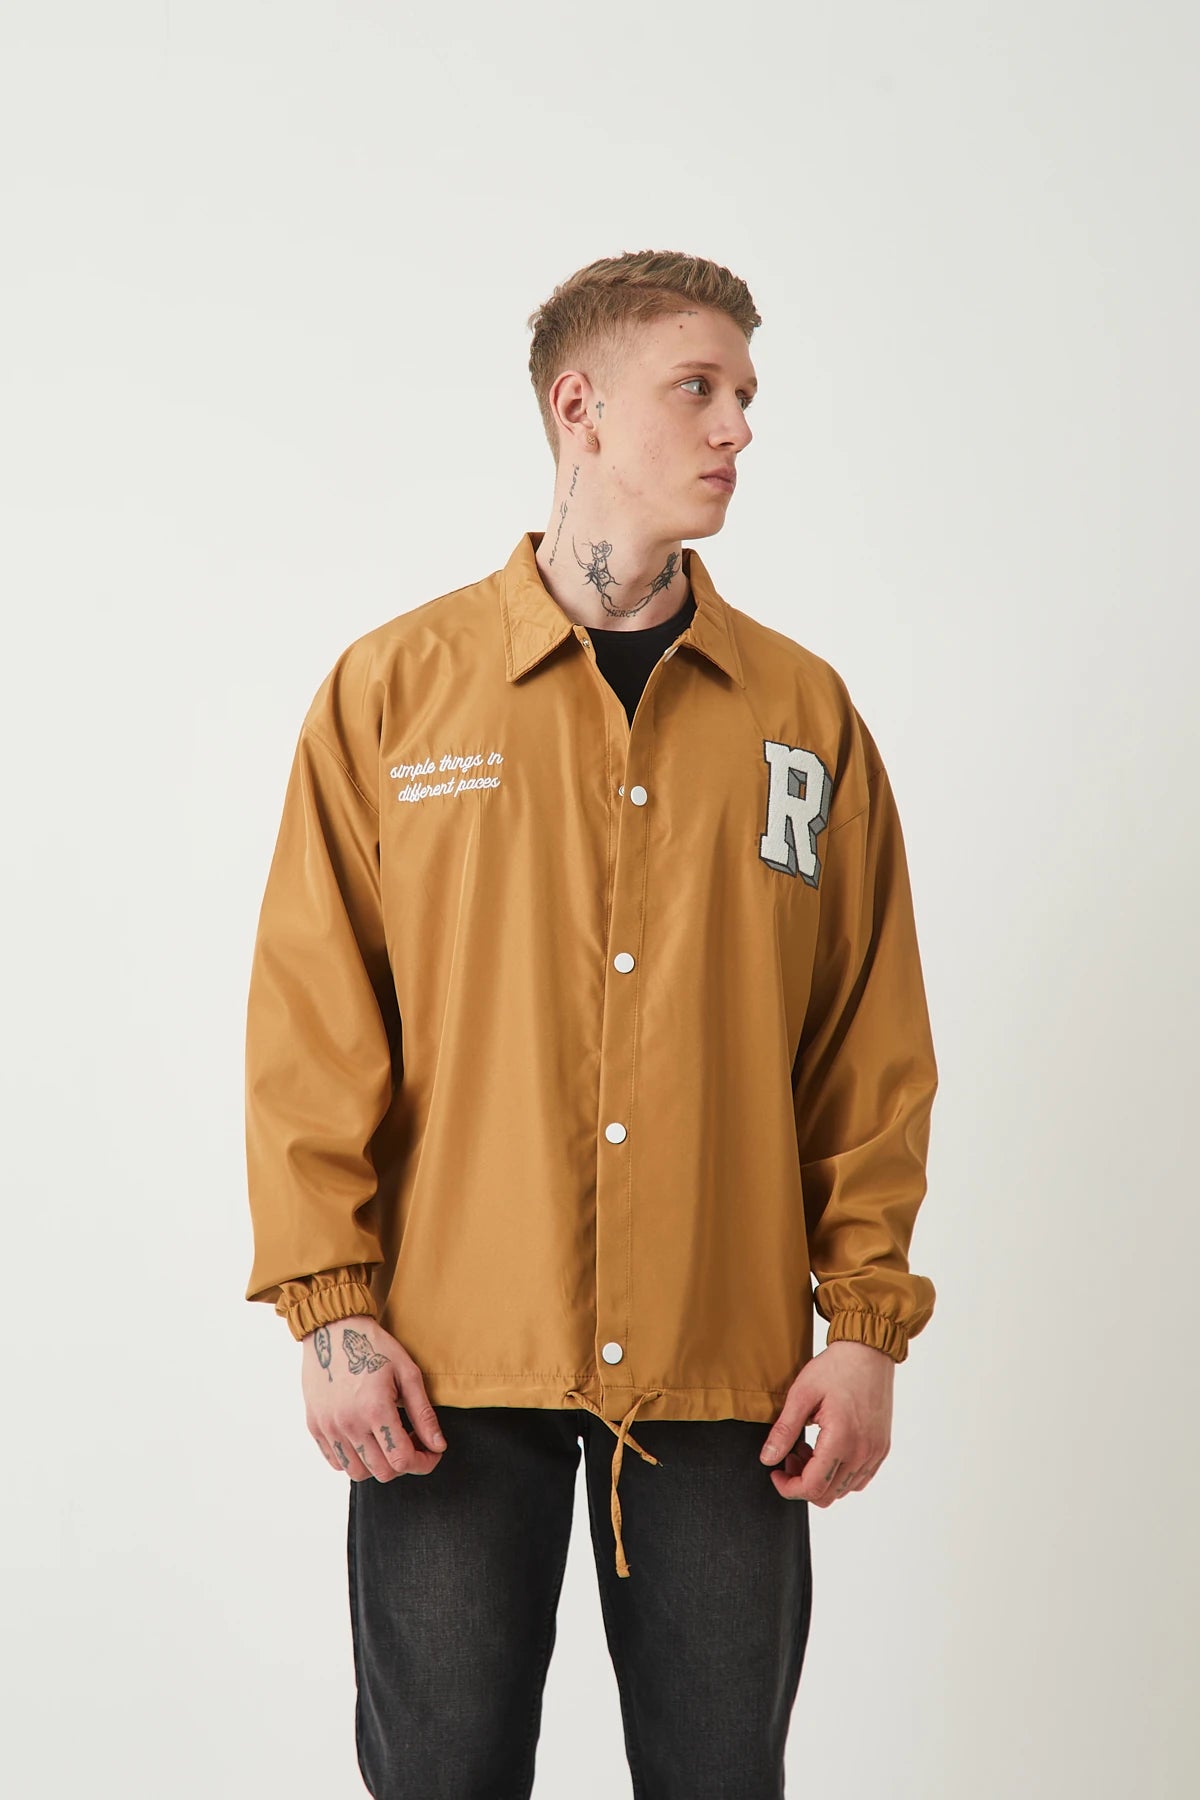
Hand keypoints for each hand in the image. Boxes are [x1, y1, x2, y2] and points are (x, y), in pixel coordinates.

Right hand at [301, 1315, 447, 1482]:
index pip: (402, 1460)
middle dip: (404, 1464)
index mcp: (375, 1409)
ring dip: (379, 1465)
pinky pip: (336, 1462)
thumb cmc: (374, 1346)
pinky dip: (355, 1460)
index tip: (432, 1451)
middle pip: (382, 1472)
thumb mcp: (407, 1373)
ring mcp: (328, 1428)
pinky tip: (366, 1438)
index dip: (424, 1462)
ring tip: (387, 1440)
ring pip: (357, 1473)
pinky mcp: (315, 1427)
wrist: (332, 1329)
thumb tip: (438, 1446)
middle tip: (412, 1441)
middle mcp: (348, 1424)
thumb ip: (423, 1414)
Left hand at [759, 1340, 893, 1506]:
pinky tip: (827, 1449)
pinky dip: (839, 1474)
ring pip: (843, 1490)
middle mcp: (863, 1452)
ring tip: (808, 1448)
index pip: (812, 1487)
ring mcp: (875, 1452)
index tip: (775, 1472)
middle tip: (790, 1455)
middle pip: (827, 1495)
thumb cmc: (836, 1367)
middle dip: (801, 1483)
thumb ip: (784, 1430)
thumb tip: (767, 1459)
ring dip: (820, 1478)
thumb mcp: (802, 1394)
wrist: (869, 1351)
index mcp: (842, 1439)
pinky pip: (859, 1479)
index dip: (788, 1487)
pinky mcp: (882, 1448)